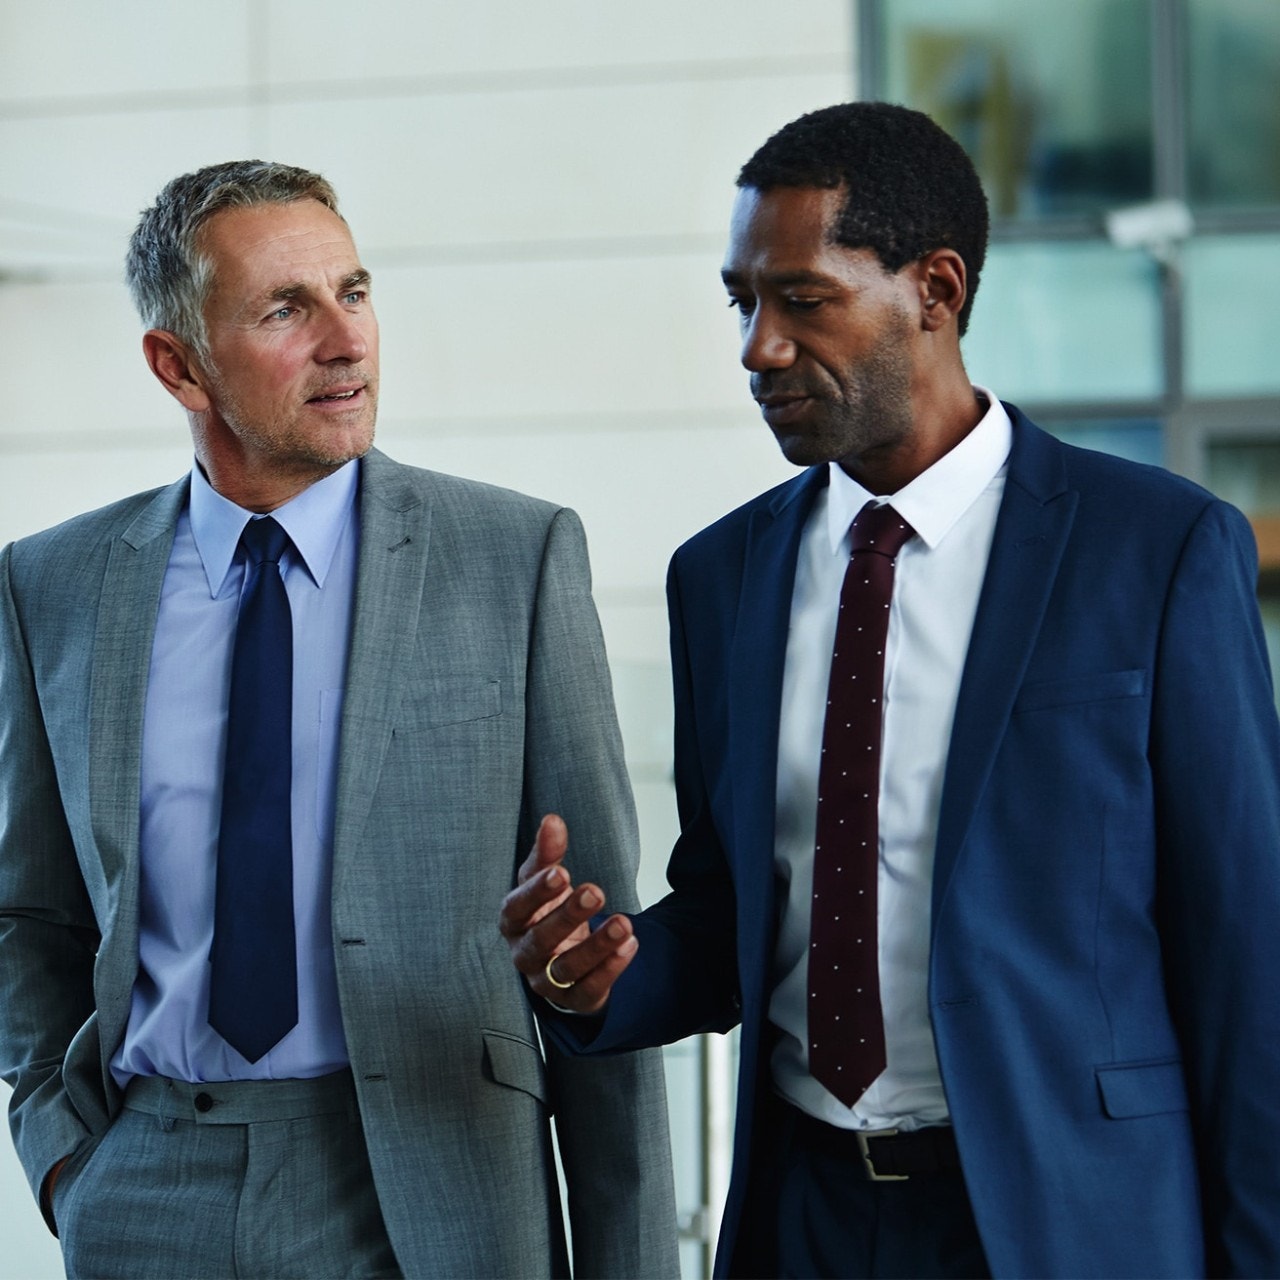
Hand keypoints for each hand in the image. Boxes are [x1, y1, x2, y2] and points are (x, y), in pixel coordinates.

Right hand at [499, 814, 637, 1013]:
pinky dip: (610, 969)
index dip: (536, 893)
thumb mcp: (546, 880)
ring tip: (624, 923)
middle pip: (540, 939)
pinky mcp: (573, 999)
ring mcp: (546, 981)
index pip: (517, 908)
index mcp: (514, 920)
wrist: (561, 955)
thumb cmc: (547, 911)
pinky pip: (589, 989)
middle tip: (595, 891)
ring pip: (566, 969)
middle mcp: (524, 953)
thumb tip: (552, 821)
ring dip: (596, 947)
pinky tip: (630, 945)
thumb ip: (548, 853)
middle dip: (568, 916)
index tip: (561, 873)